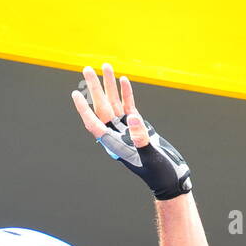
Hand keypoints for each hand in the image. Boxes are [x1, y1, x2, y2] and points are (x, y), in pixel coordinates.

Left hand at [71, 63, 191, 199]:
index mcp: (114, 144)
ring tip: (106, 66)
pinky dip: (126, 94)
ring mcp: (128, 130)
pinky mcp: (140, 127)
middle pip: (102, 108)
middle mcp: (117, 135)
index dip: (83, 109)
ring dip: (110, 86)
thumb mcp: (149, 157)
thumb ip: (140, 137)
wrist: (170, 178)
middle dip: (95, 88)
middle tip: (87, 69)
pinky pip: (129, 106)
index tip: (75, 93)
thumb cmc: (158, 173)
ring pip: (115, 103)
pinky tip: (123, 80)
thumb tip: (133, 117)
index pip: (94, 123)